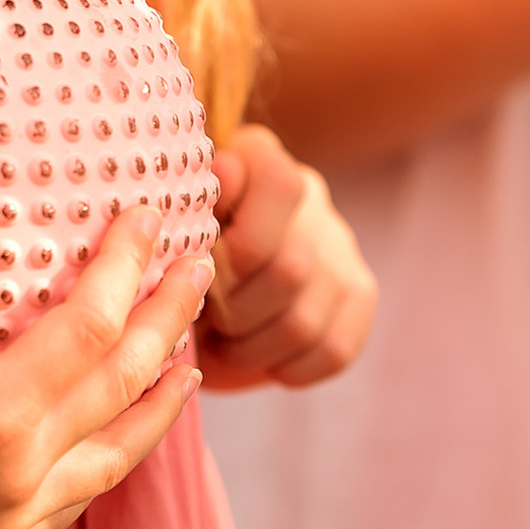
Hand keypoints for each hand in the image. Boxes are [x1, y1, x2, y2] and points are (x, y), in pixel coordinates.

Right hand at [0, 193, 212, 528]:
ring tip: (192, 357)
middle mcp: (14, 481)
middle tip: (200, 265)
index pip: (87, 334)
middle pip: (121, 389)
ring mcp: (8, 522)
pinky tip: (123, 431)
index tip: (146, 215)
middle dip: (166, 323)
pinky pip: (80, 497)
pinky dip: (117, 455)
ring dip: (158, 401)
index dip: (125, 270)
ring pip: (116, 457)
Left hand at [199, 124, 375, 391]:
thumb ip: (188, 209)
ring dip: (250, 349)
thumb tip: (216, 181)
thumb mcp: (170, 226)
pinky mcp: (358, 295)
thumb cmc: (178, 253)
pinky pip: (333, 351)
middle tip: (204, 322)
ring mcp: (340, 249)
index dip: (246, 239)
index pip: (281, 186)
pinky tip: (258, 355)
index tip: (206, 269)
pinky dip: (287, 367)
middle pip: (290, 269)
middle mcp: (310, 200)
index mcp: (259, 161)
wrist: (213, 281)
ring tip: (222, 344)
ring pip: (304, 321)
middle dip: (233, 312)